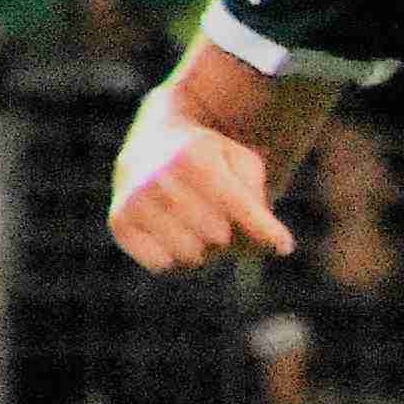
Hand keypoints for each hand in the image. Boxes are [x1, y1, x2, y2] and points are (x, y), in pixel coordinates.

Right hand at [107, 126, 289, 270]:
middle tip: (219, 215)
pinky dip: (172, 257)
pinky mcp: (119, 222)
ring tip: (195, 222)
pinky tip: (171, 231)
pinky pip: (161, 265)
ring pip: (191, 256)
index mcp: (195, 159)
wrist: (157, 138)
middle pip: (219, 238)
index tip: (284, 246)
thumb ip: (258, 199)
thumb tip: (275, 247)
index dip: (268, 232)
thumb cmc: (212, 157)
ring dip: (201, 248)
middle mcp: (160, 178)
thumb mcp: (243, 161)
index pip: (240, 210)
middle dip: (228, 234)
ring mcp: (135, 200)